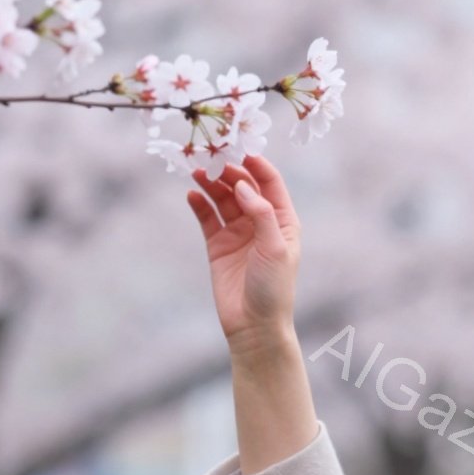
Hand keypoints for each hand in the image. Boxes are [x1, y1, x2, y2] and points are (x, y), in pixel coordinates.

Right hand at [186, 154, 300, 357]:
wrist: (254, 326)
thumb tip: (243, 186)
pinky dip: (199, 204)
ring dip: (211, 184)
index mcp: (282, 220)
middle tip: (211, 157)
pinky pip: (207, 218)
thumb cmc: (273, 288)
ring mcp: (238, 233)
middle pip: (243, 187)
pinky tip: (191, 193)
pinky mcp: (218, 245)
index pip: (270, 183)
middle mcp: (260, 222)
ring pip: (223, 199)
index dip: (256, 164)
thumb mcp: (274, 248)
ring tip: (196, 171)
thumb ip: (261, 213)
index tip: (240, 148)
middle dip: (227, 171)